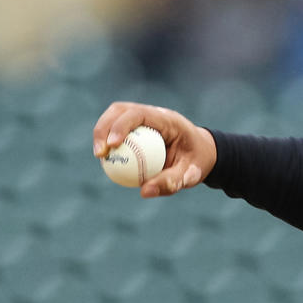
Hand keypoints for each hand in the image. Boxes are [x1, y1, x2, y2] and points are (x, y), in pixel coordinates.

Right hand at [93, 102, 216, 197]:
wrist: (203, 153)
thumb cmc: (198, 162)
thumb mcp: (190, 174)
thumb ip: (171, 182)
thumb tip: (144, 192)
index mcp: (168, 119)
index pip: (138, 114)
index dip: (121, 126)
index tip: (111, 146)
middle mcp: (154, 114)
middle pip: (120, 110)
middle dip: (104, 128)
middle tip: (100, 153)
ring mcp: (145, 118)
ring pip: (115, 116)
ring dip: (102, 132)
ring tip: (100, 156)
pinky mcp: (138, 125)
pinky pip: (118, 128)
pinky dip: (108, 140)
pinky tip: (105, 159)